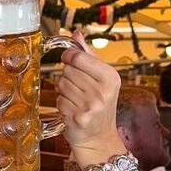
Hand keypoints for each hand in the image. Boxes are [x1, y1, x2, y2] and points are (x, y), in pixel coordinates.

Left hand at [56, 32, 123, 165]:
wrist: (98, 137)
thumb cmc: (99, 105)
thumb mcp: (101, 78)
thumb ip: (88, 55)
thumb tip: (76, 34)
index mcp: (111, 77)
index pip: (79, 57)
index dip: (69, 56)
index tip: (68, 58)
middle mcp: (103, 91)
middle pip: (68, 70)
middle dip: (67, 76)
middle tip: (77, 86)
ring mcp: (91, 105)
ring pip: (61, 84)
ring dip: (64, 90)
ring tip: (76, 98)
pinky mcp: (78, 117)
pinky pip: (59, 100)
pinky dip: (62, 104)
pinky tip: (72, 109)